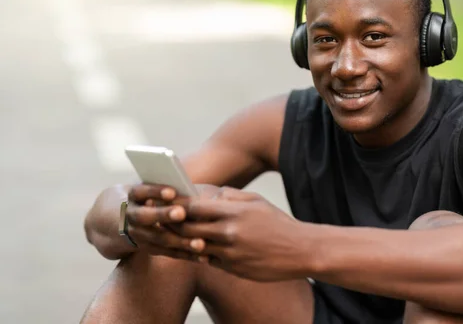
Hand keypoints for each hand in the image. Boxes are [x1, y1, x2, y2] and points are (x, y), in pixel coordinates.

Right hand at [125, 184, 217, 260]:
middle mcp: (131, 216)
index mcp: (132, 197)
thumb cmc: (148, 197)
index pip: (141, 191)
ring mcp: (138, 235)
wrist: (118, 220)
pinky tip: (205, 257)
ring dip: (180, 242)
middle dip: (163, 215)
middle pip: (145, 216)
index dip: (155, 192)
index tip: (171, 192)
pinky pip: (168, 253)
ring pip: (159, 239)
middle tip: (181, 213)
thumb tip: (193, 191)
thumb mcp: (149, 190)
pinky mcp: (148, 248)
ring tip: (200, 243)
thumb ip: (165, 190)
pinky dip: (187, 255)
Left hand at [173, 185, 311, 281]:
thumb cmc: (278, 223)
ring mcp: (230, 253)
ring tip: (174, 236)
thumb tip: (210, 194)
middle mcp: (229, 233)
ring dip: (183, 242)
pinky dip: (200, 255)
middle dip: (172, 225)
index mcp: (234, 212)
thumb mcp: (257, 201)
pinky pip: (208, 261)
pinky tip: (196, 249)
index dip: (178, 207)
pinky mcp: (233, 268)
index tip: (170, 204)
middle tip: (163, 221)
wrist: (300, 250)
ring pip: (194, 247)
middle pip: (187, 229)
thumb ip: (231, 196)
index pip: (194, 208)